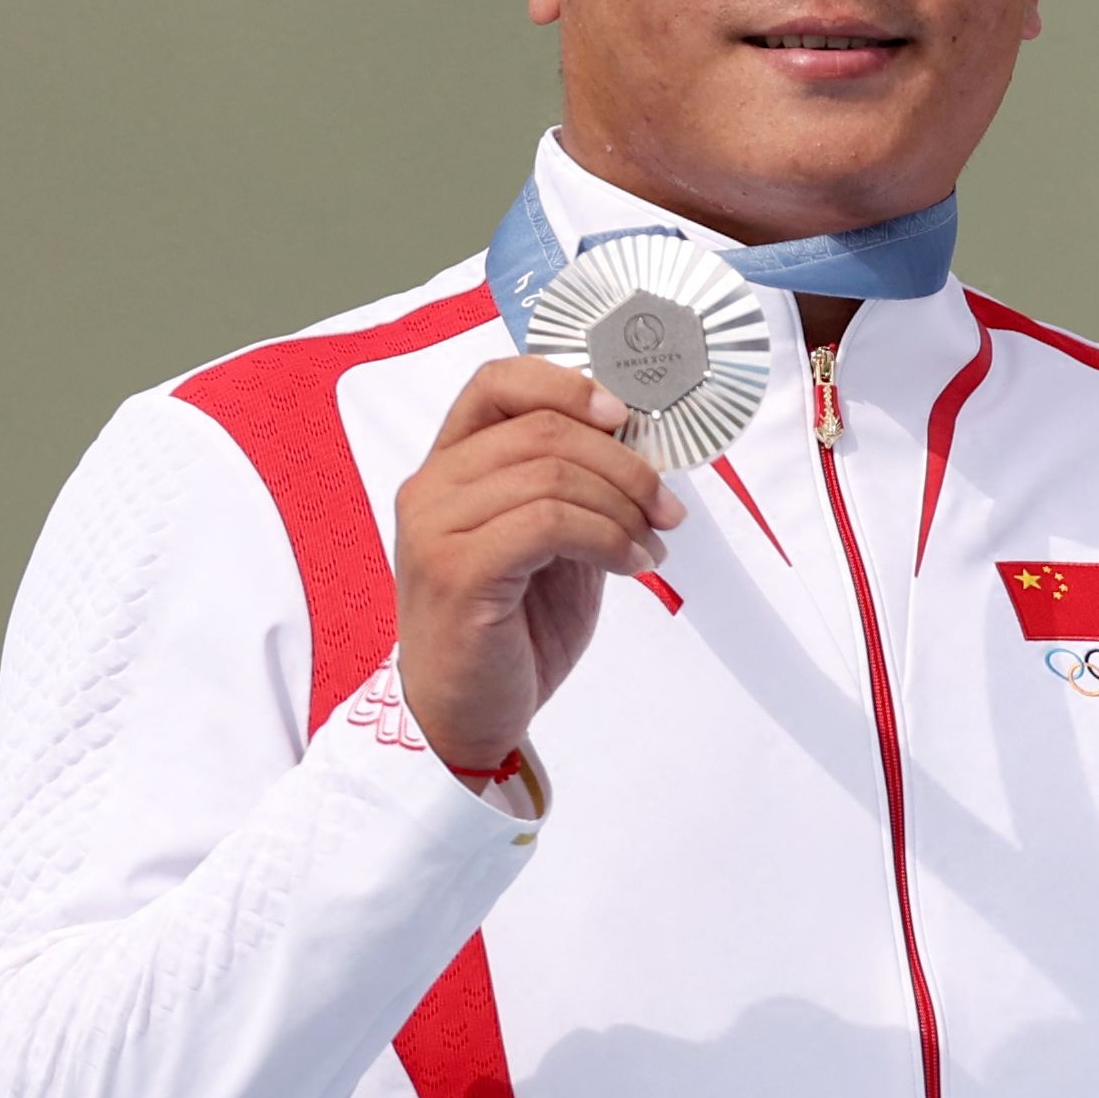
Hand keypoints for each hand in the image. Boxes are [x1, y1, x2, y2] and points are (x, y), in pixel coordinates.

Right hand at [394, 358, 682, 777]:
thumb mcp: (558, 542)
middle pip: (542, 429)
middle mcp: (432, 487)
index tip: (626, 413)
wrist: (470, 714)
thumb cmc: (514, 627)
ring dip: (624, 508)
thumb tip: (645, 443)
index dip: (567, 384)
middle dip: (624, 464)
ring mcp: (435, 528)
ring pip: (552, 474)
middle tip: (666, 508)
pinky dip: (607, 539)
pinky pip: (549, 523)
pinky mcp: (456, 571)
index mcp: (452, 466)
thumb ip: (579, 488)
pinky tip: (632, 568)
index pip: (497, 383)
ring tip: (650, 546)